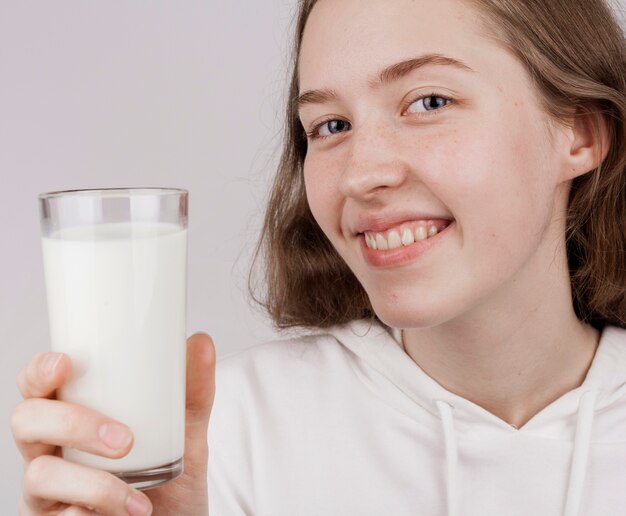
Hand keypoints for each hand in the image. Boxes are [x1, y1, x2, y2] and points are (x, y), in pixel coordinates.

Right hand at [11, 333, 215, 514]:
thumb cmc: (171, 479)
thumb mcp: (186, 434)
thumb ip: (194, 392)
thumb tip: (202, 342)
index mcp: (75, 412)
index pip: (38, 383)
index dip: (40, 370)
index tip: (65, 364)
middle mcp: (53, 447)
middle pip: (27, 420)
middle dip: (73, 424)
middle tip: (125, 441)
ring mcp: (48, 490)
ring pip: (39, 475)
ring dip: (92, 484)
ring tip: (137, 499)